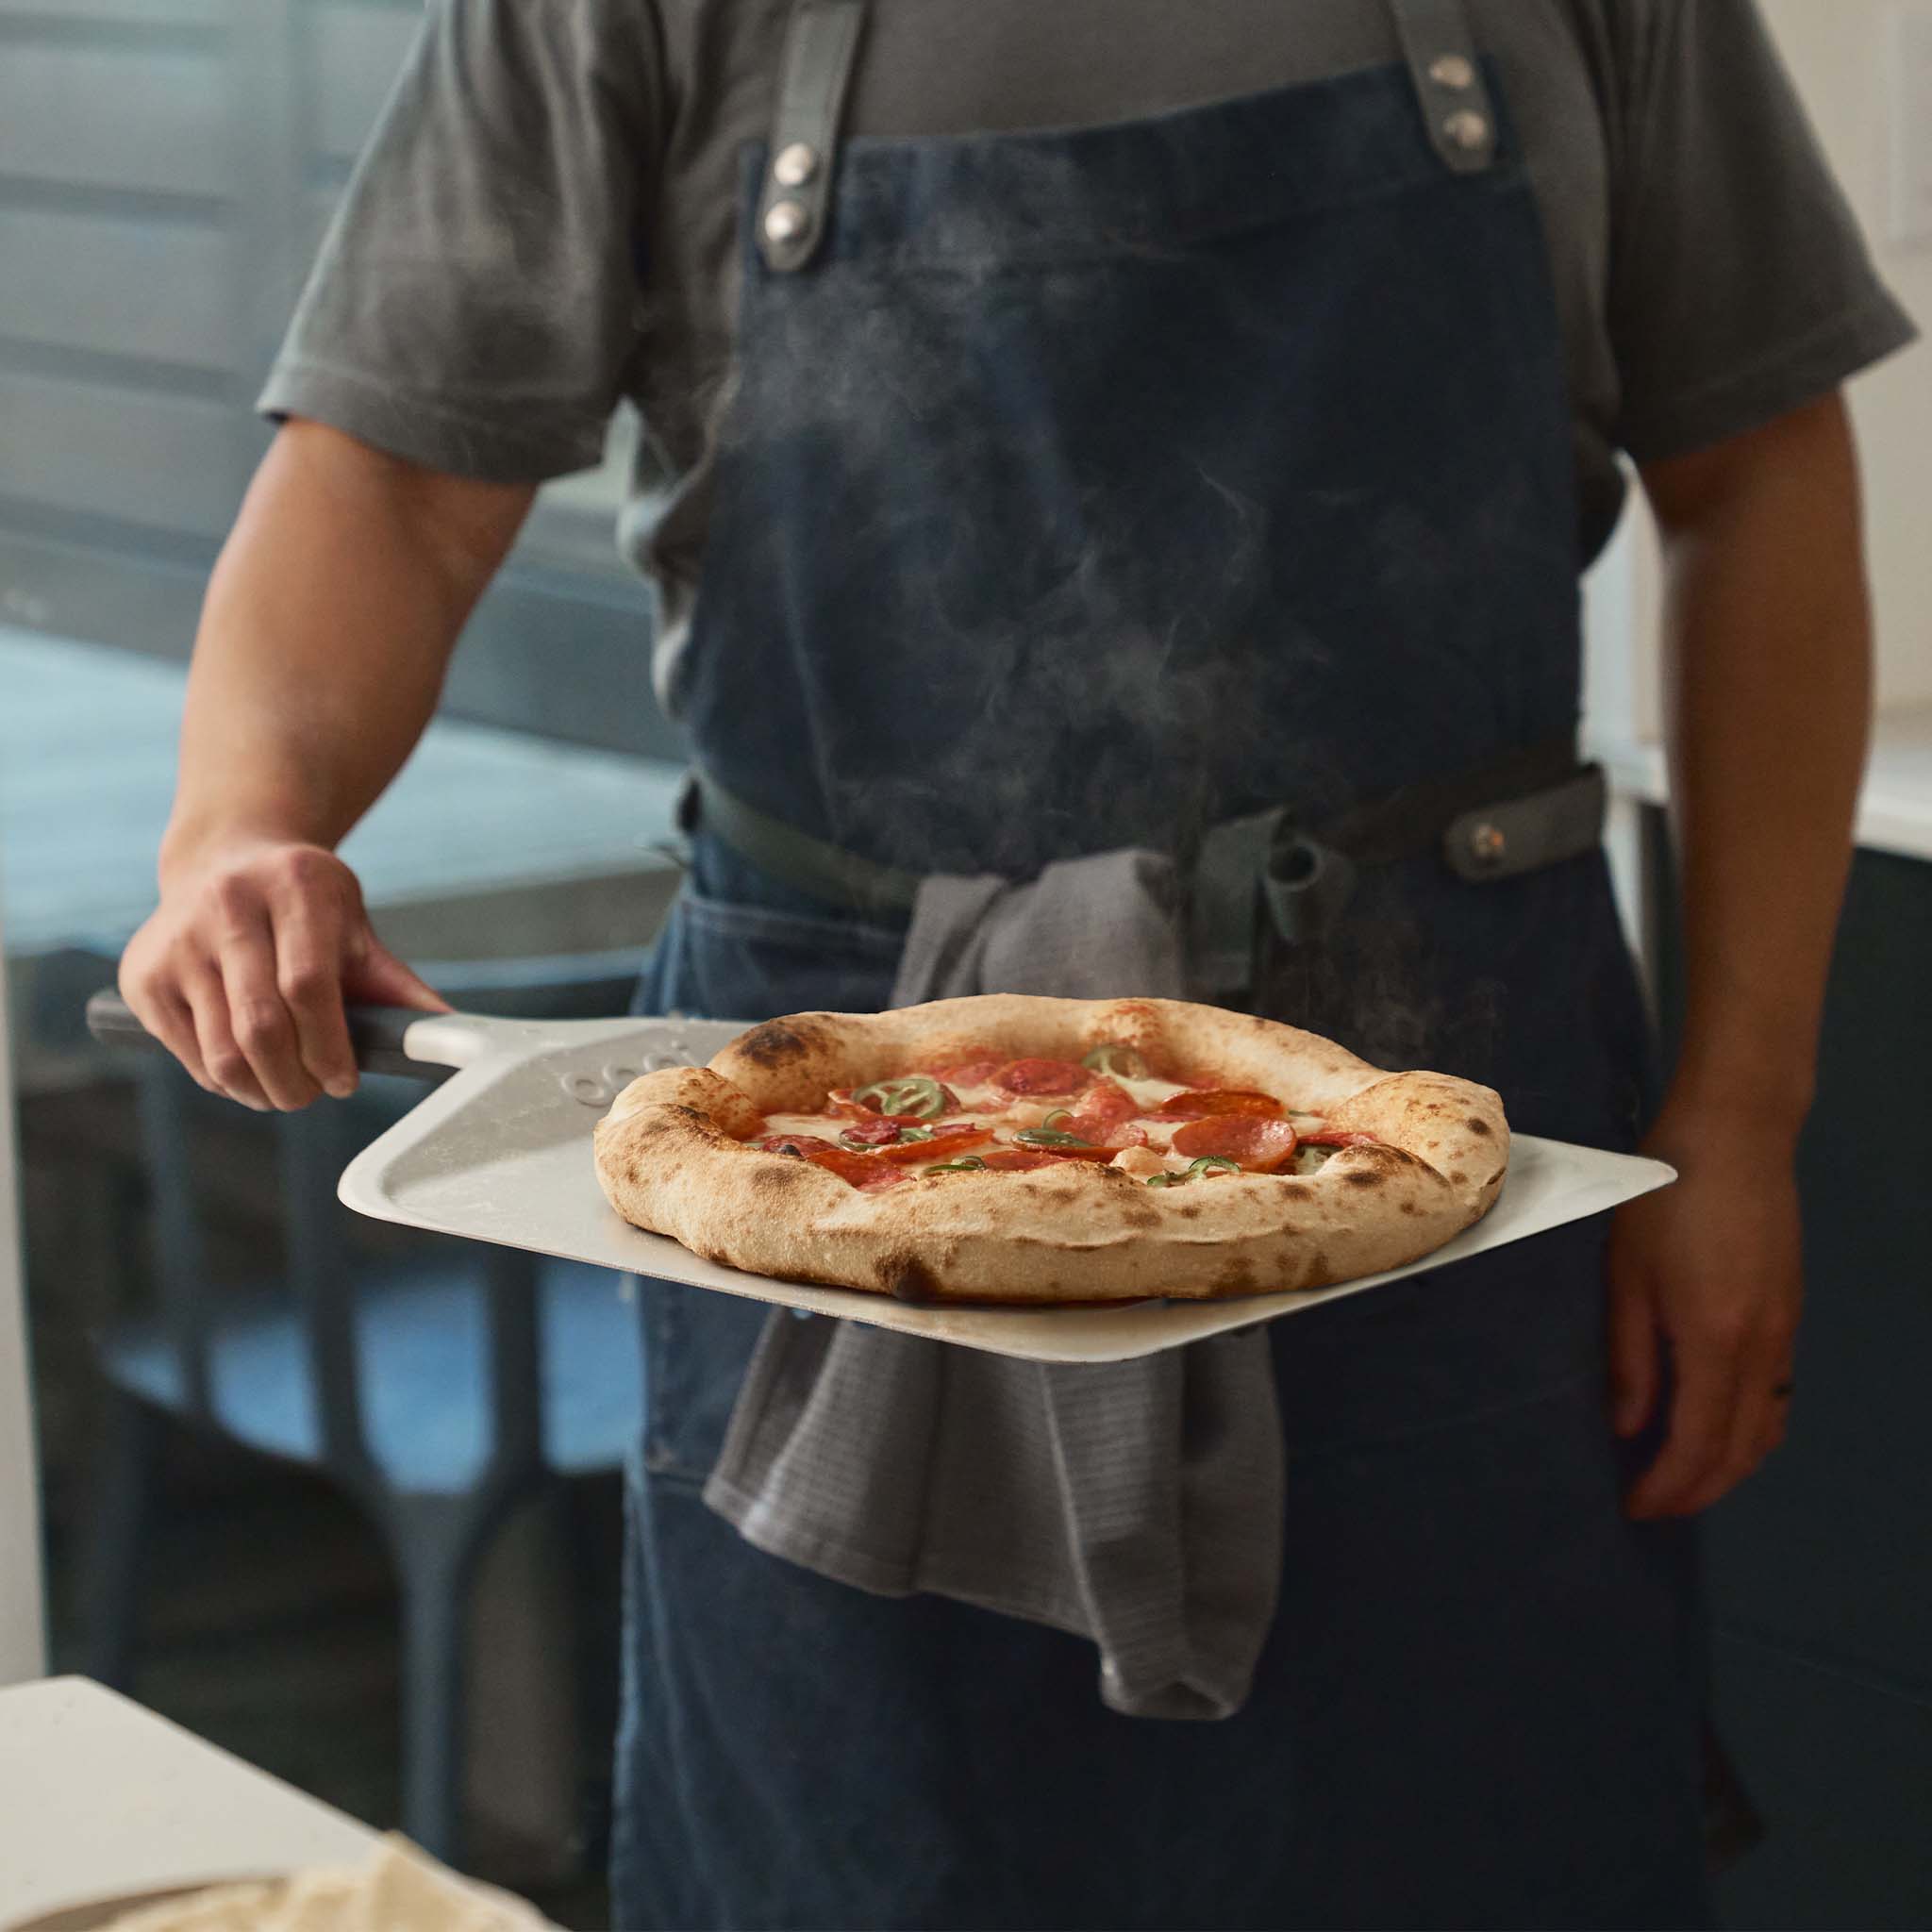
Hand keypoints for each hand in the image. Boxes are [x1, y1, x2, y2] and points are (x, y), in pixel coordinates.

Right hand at [119, 836, 447, 1110]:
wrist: (224, 859)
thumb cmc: (305, 906)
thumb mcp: (353, 927)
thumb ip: (395, 984)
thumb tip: (448, 1036)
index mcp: (294, 886)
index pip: (308, 984)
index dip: (329, 1046)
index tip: (345, 1080)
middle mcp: (227, 905)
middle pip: (260, 1025)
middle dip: (295, 1080)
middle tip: (314, 1095)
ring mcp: (175, 940)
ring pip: (221, 1050)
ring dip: (260, 1090)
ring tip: (286, 1091)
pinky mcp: (142, 974)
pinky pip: (189, 1054)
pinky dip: (224, 1080)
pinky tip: (248, 1072)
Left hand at [1606, 1109, 1803, 1518]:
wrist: (1736, 1136)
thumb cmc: (1664, 1197)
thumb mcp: (1627, 1275)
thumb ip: (1630, 1357)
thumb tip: (1629, 1428)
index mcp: (1715, 1340)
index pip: (1697, 1442)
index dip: (1669, 1485)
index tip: (1634, 1507)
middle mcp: (1762, 1347)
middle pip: (1741, 1448)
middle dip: (1699, 1489)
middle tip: (1654, 1506)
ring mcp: (1785, 1330)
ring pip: (1768, 1426)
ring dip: (1730, 1465)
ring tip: (1683, 1477)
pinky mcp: (1791, 1311)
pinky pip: (1778, 1394)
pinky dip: (1752, 1429)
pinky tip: (1719, 1425)